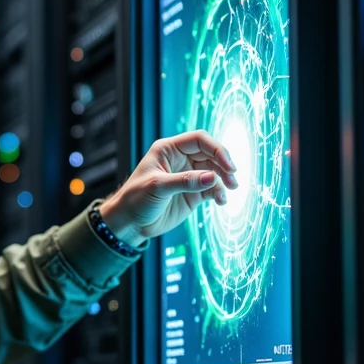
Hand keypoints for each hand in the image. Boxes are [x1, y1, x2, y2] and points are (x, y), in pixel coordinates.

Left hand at [99, 130, 238, 245]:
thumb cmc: (135, 199)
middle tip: (233, 181)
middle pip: (211, 154)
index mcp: (169, 149)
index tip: (228, 165)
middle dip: (224, 166)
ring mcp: (188, 176)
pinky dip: (219, 193)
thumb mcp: (158, 187)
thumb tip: (212, 177)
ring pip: (214, 172)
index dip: (217, 149)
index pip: (199, 140)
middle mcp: (181, 159)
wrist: (130, 223)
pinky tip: (221, 201)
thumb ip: (185, 181)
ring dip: (224, 180)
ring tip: (229, 191)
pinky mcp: (193, 193)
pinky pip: (212, 188)